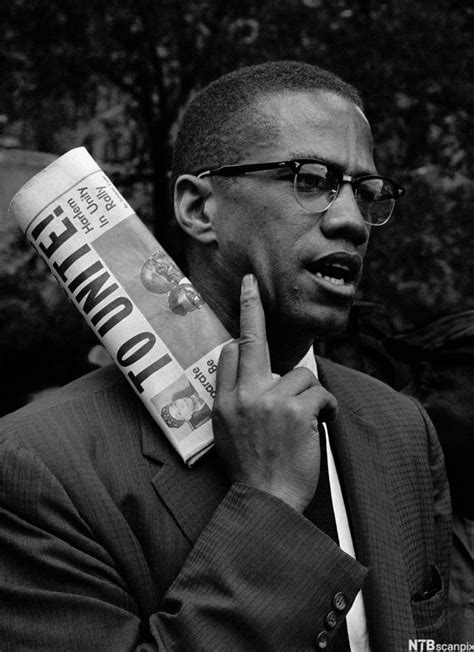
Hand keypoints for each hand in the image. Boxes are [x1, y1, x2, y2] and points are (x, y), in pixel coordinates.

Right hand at [213, 274, 337, 512]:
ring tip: (306, 421)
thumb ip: (233, 401)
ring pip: (301, 374)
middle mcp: (243, 396)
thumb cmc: (251, 469)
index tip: (241, 313)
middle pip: (250, 341)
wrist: (267, 501)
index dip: (240, 336)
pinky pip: (320, 393)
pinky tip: (321, 423)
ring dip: (310, 396)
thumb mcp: (226, 434)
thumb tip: (249, 374)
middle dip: (251, 307)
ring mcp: (269, 400)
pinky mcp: (296, 410)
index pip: (229, 355)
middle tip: (252, 283)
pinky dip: (327, 409)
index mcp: (222, 402)